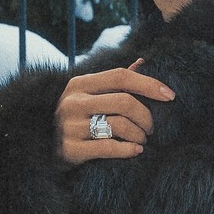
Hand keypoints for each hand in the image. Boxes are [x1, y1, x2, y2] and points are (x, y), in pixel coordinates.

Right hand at [55, 59, 174, 163]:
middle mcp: (73, 102)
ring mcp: (70, 126)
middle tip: (151, 129)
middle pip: (124, 102)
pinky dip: (128, 150)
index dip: (149, 84)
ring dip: (139, 136)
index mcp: (80, 84)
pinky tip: (136, 151)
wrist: (42, 147)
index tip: (170, 95)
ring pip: (120, 125)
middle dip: (146, 117)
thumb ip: (113, 81)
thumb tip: (141, 61)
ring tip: (141, 141)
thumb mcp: (87, 95)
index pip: (121, 77)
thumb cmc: (74, 120)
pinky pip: (109, 148)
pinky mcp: (71, 149)